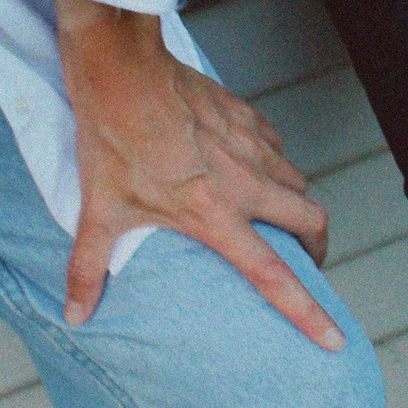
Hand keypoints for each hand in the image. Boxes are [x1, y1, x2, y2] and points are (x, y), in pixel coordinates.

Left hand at [54, 0, 340, 346]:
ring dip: (294, 203)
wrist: (122, 69)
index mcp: (215, 216)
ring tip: (274, 214)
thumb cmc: (113, 138)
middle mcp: (245, 184)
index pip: (272, 275)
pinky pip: (277, 145)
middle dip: (316, 247)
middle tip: (304, 259)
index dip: (306, 311)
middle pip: (310, 222)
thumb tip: (74, 312)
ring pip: (298, 182)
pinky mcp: (247, 116)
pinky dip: (274, 161)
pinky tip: (249, 164)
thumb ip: (88, 267)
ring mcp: (251, 146)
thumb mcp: (98, 209)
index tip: (333, 338)